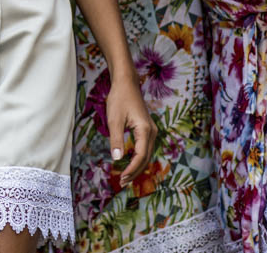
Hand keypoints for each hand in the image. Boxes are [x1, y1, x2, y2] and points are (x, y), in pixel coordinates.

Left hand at [107, 69, 155, 187]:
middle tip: (122, 182)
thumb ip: (116, 140)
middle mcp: (152, 132)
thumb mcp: (114, 120)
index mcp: (145, 130)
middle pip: (146, 158)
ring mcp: (152, 131)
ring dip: (137, 166)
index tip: (121, 178)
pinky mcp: (148, 130)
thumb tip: (117, 159)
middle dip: (135, 171)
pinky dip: (138, 158)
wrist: (126, 83)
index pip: (141, 156)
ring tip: (125, 176)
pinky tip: (129, 163)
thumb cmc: (119, 99)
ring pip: (147, 154)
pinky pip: (145, 148)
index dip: (131, 169)